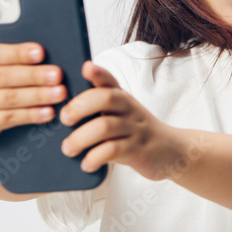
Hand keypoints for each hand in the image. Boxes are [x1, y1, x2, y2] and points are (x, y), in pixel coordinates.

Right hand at [0, 42, 66, 146]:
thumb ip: (4, 58)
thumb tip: (41, 54)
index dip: (17, 53)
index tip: (40, 52)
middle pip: (4, 77)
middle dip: (34, 75)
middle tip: (57, 75)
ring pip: (9, 98)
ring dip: (38, 96)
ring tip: (59, 93)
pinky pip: (10, 118)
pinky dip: (31, 115)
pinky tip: (48, 111)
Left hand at [58, 61, 183, 180]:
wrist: (171, 152)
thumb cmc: (135, 132)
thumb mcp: (122, 113)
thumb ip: (98, 105)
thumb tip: (59, 108)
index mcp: (122, 98)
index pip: (110, 79)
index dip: (97, 72)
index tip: (84, 68)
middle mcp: (129, 109)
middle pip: (105, 98)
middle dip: (79, 107)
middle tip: (63, 119)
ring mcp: (135, 129)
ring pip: (105, 126)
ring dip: (80, 138)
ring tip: (68, 149)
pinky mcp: (137, 150)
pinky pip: (113, 150)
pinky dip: (94, 158)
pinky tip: (86, 164)